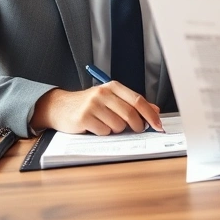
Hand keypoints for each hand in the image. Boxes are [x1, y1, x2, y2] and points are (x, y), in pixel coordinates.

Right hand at [30, 82, 162, 134]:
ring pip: (118, 125)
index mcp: (113, 86)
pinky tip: (96, 127)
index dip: (150, 114)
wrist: (60, 107)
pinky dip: (103, 132)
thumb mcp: (111, 99)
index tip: (158, 125)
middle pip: (130, 113)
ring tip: (107, 124)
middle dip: (138, 125)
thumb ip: (132, 104)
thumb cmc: (89, 104)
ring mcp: (93, 105)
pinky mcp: (84, 117)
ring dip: (117, 129)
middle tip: (137, 129)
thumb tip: (155, 110)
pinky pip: (104, 131)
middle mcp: (103, 93)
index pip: (138, 100)